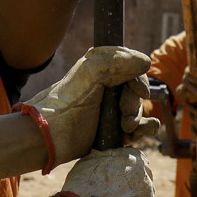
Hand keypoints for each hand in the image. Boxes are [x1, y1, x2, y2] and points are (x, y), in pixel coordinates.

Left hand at [22, 46, 159, 166]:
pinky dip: (145, 129)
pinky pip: (138, 129)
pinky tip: (143, 130)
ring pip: (138, 110)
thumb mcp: (89, 73)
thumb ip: (116, 61)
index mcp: (102, 70)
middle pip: (137, 91)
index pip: (133, 69)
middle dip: (134, 102)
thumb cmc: (66, 101)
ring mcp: (110, 111)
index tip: (138, 89)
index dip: (139, 79)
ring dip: (138, 117)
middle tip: (123, 111)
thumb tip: (146, 61)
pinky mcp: (112, 132)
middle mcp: (107, 89)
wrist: (50, 135)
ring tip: (126, 127)